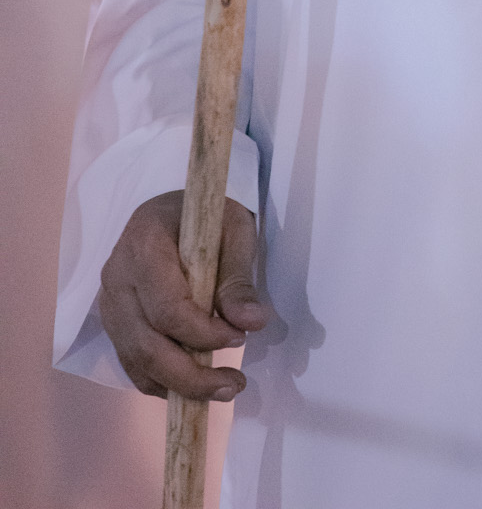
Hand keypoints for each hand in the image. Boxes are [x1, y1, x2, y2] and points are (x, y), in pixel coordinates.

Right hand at [98, 191, 270, 400]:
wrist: (175, 211)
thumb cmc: (208, 218)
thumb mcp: (234, 231)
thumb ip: (238, 278)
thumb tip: (252, 322)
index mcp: (145, 243)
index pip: (167, 308)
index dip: (203, 333)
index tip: (240, 337)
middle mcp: (117, 276)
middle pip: (147, 344)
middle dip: (191, 375)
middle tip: (234, 384)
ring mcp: (110, 302)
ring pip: (137, 361)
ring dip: (179, 386)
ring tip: (222, 388)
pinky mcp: (113, 322)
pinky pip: (132, 364)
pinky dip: (162, 382)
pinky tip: (193, 385)